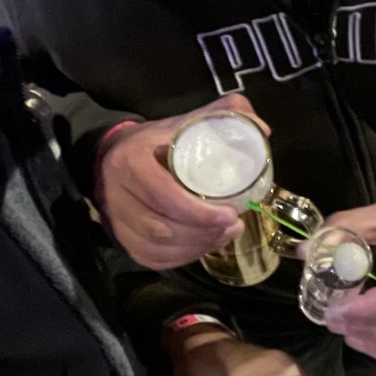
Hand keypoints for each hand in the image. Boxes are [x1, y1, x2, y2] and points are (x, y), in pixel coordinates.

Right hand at [95, 94, 267, 268]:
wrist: (115, 154)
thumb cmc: (154, 141)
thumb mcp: (182, 123)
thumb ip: (220, 117)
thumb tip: (261, 130)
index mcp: (131, 162)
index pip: (165, 195)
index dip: (200, 212)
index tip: (231, 214)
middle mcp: (117, 194)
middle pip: (162, 227)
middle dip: (204, 233)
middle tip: (234, 226)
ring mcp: (117, 221)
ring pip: (157, 247)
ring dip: (196, 247)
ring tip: (224, 235)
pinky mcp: (122, 240)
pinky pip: (153, 258)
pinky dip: (182, 257)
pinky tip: (203, 246)